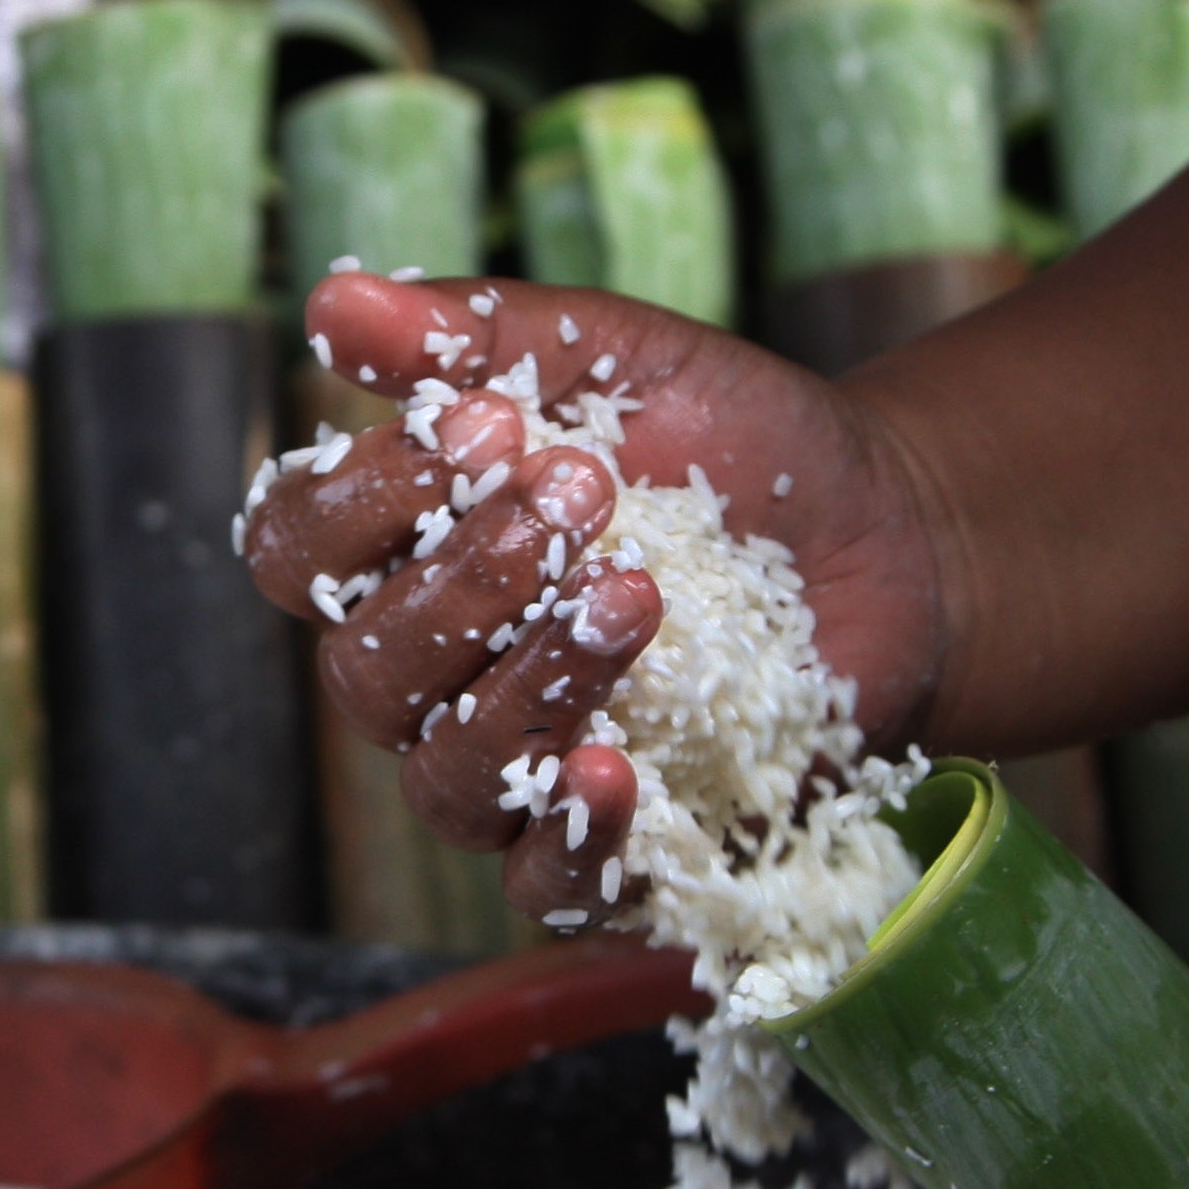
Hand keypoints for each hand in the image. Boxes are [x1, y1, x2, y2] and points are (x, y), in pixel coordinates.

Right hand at [242, 271, 956, 922]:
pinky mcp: (609, 859)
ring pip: (446, 775)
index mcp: (401, 564)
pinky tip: (615, 769)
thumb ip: (482, 337)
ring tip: (632, 594)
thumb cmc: (736, 457)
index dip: (363, 498)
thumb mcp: (623, 366)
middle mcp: (431, 688)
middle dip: (466, 580)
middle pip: (363, 673)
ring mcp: (513, 784)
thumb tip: (331, 302)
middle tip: (582, 491)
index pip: (295, 554)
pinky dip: (570, 836)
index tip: (485, 425)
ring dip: (527, 681)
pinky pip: (542, 886)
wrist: (893, 547)